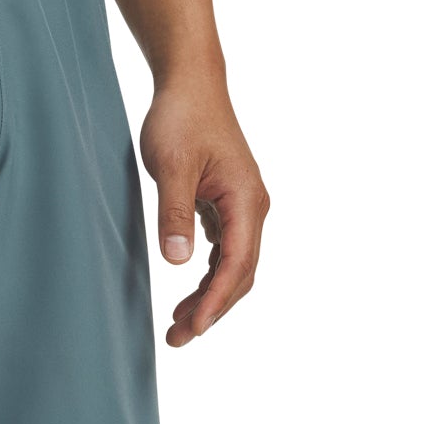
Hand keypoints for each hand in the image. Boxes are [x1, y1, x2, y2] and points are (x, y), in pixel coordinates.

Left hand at [139, 78, 269, 346]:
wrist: (190, 83)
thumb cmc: (181, 118)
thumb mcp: (171, 166)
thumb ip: (174, 213)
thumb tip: (178, 262)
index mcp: (246, 201)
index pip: (236, 265)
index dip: (215, 302)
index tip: (192, 329)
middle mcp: (252, 207)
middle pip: (240, 274)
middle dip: (211, 310)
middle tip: (176, 339)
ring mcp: (243, 206)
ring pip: (233, 265)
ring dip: (209, 296)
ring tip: (177, 324)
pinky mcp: (228, 204)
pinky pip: (225, 251)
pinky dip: (209, 275)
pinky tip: (189, 291)